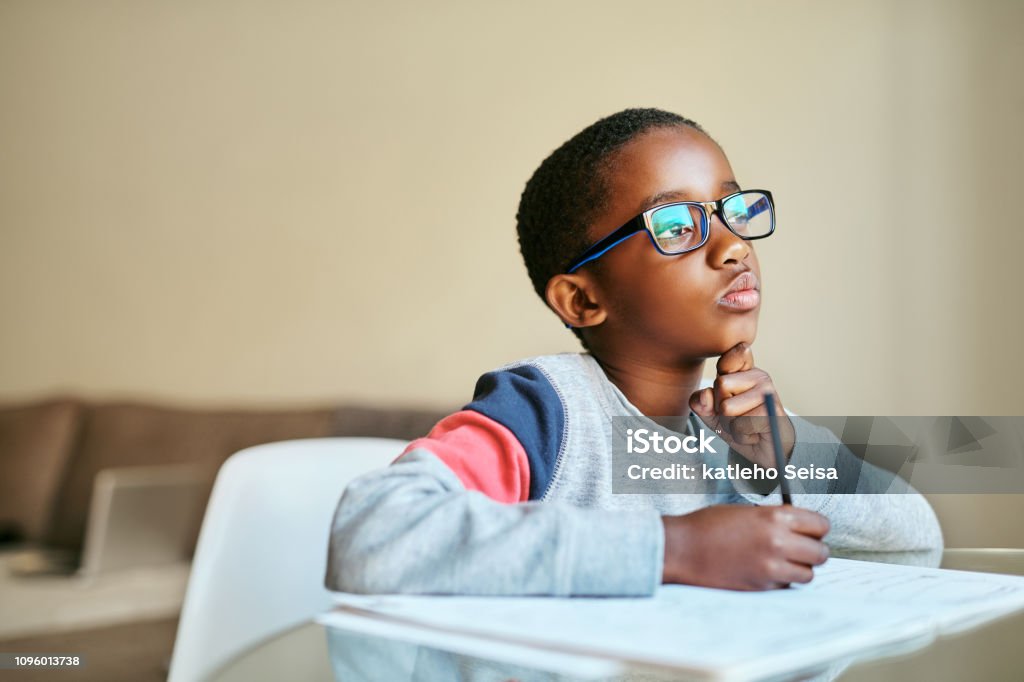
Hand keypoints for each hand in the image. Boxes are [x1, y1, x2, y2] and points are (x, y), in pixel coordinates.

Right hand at [662, 505, 829, 589]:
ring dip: (799, 568)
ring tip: (783, 562)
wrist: (682, 549)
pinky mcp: (762, 588)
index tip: (812, 531)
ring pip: (808, 574)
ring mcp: (771, 569)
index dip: (817, 528)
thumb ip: (775, 518)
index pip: (820, 525)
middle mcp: (778, 543)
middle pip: (821, 553)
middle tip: (802, 548)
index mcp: (775, 518)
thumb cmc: (708, 526)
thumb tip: (799, 527)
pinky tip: (763, 571)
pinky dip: (780, 581)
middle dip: (814, 550)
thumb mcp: (746, 512)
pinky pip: (786, 586)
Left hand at [689, 342, 795, 468]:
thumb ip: (701, 402)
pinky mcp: (772, 411)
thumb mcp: (713, 414)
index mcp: (744, 370)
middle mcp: (758, 375)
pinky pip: (740, 426)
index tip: (728, 391)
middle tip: (737, 417)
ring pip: (727, 408)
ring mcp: (767, 392)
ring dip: (731, 426)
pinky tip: (754, 435)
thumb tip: (705, 395)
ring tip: (746, 426)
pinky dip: (742, 436)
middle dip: (721, 409)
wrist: (767, 451)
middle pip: (720, 384)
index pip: (728, 357)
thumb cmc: (740, 427)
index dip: (722, 373)